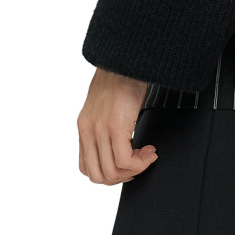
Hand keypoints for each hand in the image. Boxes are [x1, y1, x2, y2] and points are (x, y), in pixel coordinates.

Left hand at [78, 67, 158, 183]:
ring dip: (134, 170)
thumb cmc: (121, 76)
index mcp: (84, 126)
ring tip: (147, 156)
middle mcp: (88, 130)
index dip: (109, 174)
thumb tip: (119, 143)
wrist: (126, 58)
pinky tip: (150, 151)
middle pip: (98, 175)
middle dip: (122, 177)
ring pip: (112, 171)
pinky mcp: (115, 126)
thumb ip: (105, 124)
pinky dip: (141, 162)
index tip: (127, 166)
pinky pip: (125, 160)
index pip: (87, 167)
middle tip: (139, 165)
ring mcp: (100, 129)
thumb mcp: (106, 104)